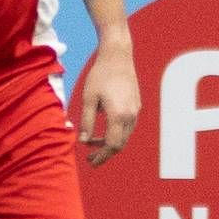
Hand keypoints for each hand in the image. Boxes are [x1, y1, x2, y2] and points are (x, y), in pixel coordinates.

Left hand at [76, 41, 139, 165]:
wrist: (118, 56)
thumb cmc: (100, 76)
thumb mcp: (88, 99)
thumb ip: (86, 122)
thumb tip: (82, 142)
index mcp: (118, 115)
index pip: (112, 145)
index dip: (101, 156)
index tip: (90, 161)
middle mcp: (131, 115)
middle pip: (120, 144)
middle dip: (105, 153)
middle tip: (90, 158)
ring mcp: (136, 110)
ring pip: (125, 136)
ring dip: (110, 143)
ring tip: (93, 143)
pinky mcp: (136, 105)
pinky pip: (128, 126)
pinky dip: (116, 133)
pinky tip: (105, 129)